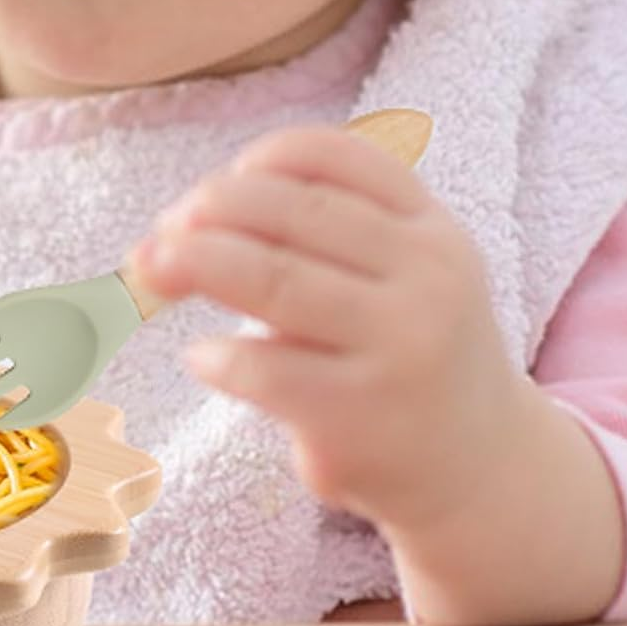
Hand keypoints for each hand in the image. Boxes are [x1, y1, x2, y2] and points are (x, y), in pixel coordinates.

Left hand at [126, 124, 537, 538]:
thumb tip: (179, 220)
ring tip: (150, 271)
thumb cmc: (403, 350)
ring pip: (274, 280)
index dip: (259, 159)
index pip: (335, 156)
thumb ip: (319, 230)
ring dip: (194, 264)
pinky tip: (202, 357)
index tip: (216, 184)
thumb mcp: (399, 271)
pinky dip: (217, 355)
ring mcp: (400, 346)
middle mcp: (427, 277)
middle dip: (208, 211)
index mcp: (431, 227)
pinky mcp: (361, 415)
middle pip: (292, 213)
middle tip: (159, 235)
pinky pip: (264, 368)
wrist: (476, 469)